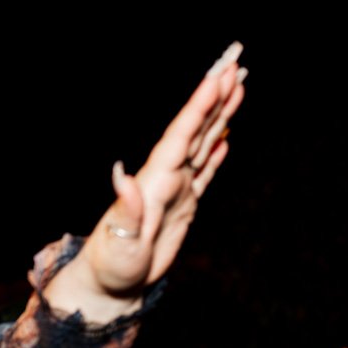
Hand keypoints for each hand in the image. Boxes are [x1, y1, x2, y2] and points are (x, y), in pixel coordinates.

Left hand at [47, 42, 246, 322]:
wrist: (110, 287)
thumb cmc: (112, 268)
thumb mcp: (118, 243)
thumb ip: (126, 210)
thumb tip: (121, 176)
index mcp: (154, 182)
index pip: (180, 137)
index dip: (198, 108)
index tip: (216, 78)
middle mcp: (164, 178)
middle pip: (194, 129)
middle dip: (213, 96)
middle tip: (234, 60)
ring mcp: (175, 191)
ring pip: (202, 143)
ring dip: (219, 115)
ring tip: (237, 84)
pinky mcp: (182, 207)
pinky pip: (203, 173)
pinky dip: (214, 154)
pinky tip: (223, 137)